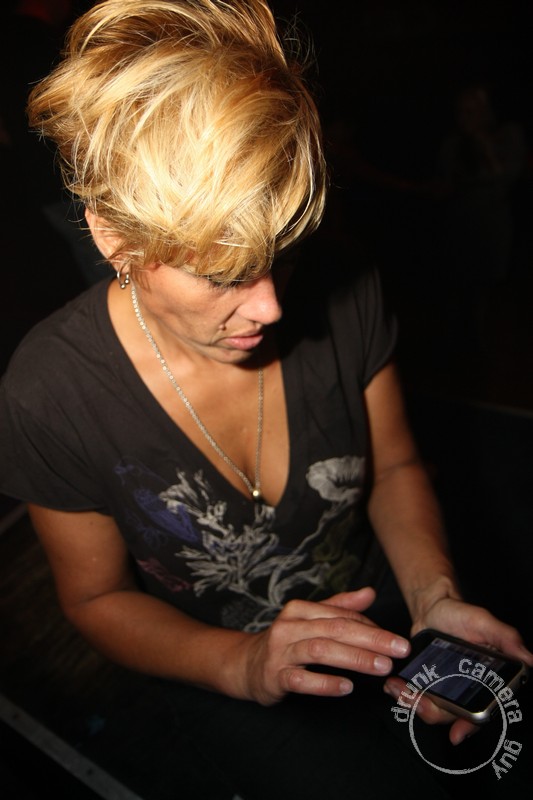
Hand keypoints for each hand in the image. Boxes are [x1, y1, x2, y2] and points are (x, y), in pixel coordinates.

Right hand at [239, 587, 410, 705]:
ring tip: (381, 667)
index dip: (371, 626)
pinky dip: (324, 683)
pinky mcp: (274, 676)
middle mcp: (289, 626)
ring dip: (354, 658)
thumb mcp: (310, 620)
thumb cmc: (286, 642)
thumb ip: (340, 607)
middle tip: (398, 650)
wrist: (246, 665)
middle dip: (371, 639)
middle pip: (335, 629)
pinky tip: (346, 687)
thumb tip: (370, 592)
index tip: (396, 640)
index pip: (341, 615)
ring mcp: (280, 651)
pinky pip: (301, 679)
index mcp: (300, 610)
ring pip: (320, 650)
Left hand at [384, 597, 532, 743]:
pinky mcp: (429, 683)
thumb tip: (528, 658)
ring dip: (415, 704)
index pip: (485, 709)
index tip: (457, 733)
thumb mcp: (483, 622)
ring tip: (399, 689)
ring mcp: (448, 688)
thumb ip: (505, 638)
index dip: (472, 725)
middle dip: (433, 711)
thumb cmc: (461, 614)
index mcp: (489, 680)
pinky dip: (406, 695)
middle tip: (416, 699)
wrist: (432, 607)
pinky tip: (395, 686)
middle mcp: (470, 689)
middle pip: (454, 716)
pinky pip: (419, 698)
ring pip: (434, 710)